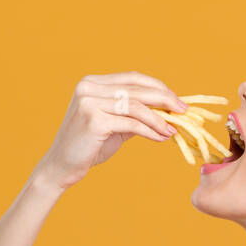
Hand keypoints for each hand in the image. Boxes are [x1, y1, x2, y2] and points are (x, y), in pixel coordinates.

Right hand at [34, 72, 186, 189]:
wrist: (61, 167)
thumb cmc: (88, 146)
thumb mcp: (113, 125)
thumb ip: (134, 114)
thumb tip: (167, 110)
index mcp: (92, 83)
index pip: (132, 78)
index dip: (157, 87)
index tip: (177, 100)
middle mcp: (89, 88)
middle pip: (137, 89)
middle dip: (164, 99)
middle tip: (184, 111)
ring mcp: (89, 103)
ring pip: (136, 106)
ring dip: (159, 118)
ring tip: (172, 130)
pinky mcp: (94, 121)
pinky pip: (131, 124)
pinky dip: (150, 130)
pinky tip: (161, 138)